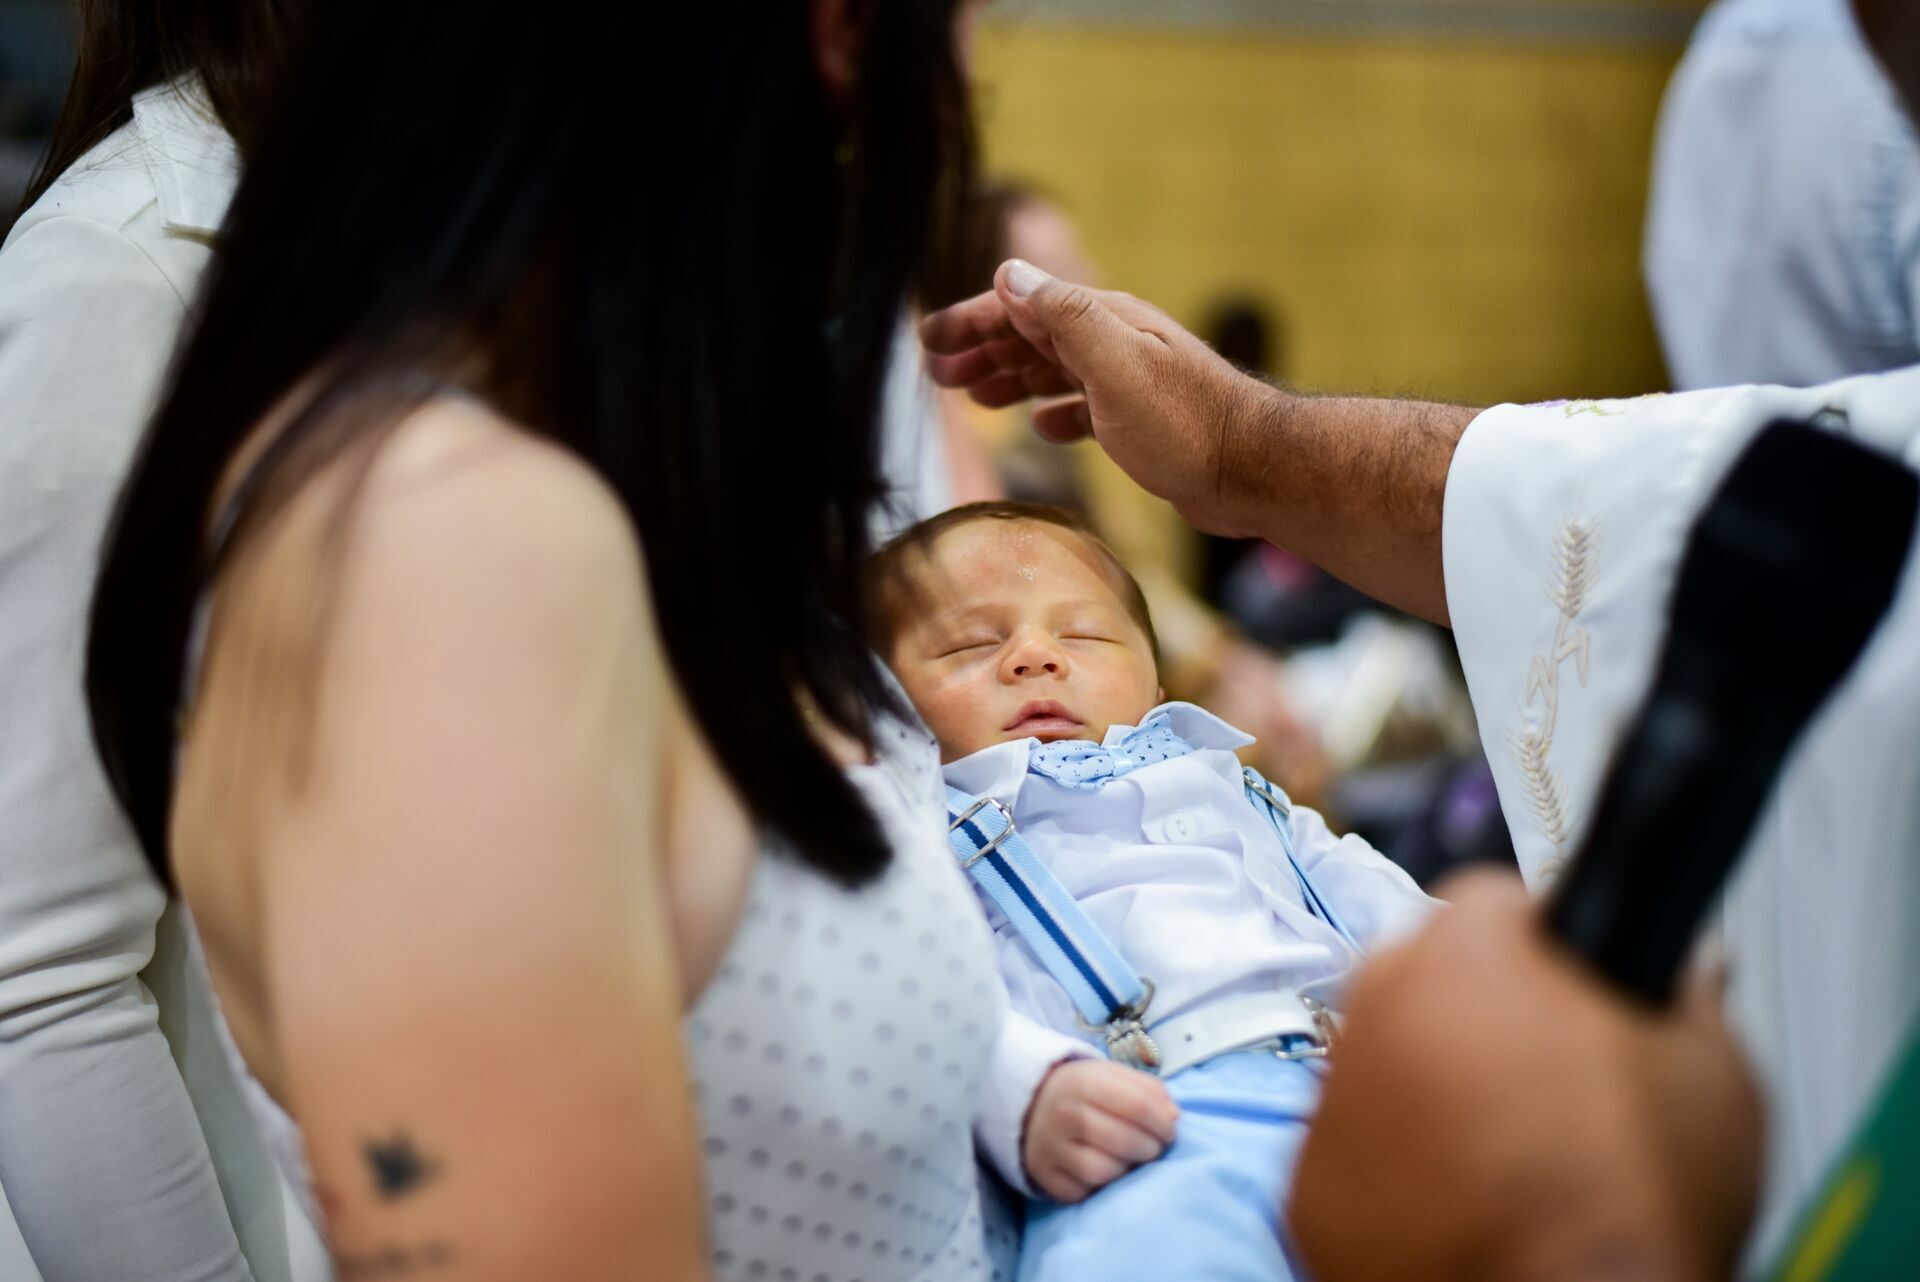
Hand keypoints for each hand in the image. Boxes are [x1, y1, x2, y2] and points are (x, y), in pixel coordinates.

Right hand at [920, 259, 1270, 538]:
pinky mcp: (1142, 423)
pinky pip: (1085, 408)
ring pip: (1055, 371)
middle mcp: (1115, 343)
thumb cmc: (1185, 423)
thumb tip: (1008, 275)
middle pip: (1034, 335)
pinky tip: (1042, 428)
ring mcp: (1129, 382)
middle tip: (938, 374)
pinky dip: (1055, 413)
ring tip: (976, 400)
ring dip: (1012, 379)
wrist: (1254, 471)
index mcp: (1104, 320)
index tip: (928, 341)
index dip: (971, 321)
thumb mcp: (1115, 366)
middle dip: (982, 349)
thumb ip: (1063, 318)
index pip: (1022, 307)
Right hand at [1021, 1058, 1179, 1202]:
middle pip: (1123, 1141)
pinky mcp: (1044, 1176)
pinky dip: (1099, 1187)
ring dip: (1125, 1169)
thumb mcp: (1113, 1076)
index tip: (1169, 1131)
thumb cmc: (1086, 1092)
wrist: (1032, 1105)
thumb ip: (1148, 1090)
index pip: (1137, 1105)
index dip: (1162, 1123)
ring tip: (1128, 1159)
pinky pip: (1082, 1192)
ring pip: (1102, 1171)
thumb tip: (1172, 1117)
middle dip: (1150, 1149)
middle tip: (1153, 1148)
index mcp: (1084, 1082)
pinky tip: (1103, 1171)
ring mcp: (1050, 1147)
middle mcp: (1063, 1113)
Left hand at [1288, 871, 1762, 1281]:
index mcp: (1466, 954)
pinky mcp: (1307, 1188)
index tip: (1558, 979)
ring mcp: (1332, 1100)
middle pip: (1420, 976)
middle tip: (1536, 1075)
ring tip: (1501, 1148)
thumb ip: (1682, 997)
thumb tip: (1682, 970)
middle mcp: (1377, 1008)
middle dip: (1471, 1010)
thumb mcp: (1709, 1074)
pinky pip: (1351, 1152)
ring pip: (1377, 1062)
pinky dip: (1391, 1168)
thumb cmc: (1637, 1202)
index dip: (1535, 943)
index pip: (1489, 903)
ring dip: (1424, 1086)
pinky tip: (1456, 1198)